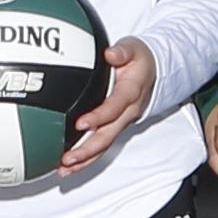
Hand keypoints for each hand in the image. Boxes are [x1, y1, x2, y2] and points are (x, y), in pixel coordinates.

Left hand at [48, 41, 163, 178]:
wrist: (152, 72)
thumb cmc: (139, 60)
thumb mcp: (133, 48)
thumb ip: (122, 51)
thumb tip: (111, 53)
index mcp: (131, 93)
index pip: (115, 108)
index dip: (99, 117)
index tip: (81, 124)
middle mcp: (127, 113)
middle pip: (108, 136)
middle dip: (88, 149)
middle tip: (69, 157)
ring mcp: (121, 123)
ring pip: (104, 146)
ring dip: (85, 160)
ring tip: (65, 169)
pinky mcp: (114, 128)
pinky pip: (101, 146)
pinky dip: (86, 158)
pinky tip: (69, 165)